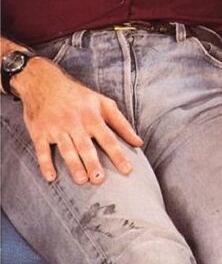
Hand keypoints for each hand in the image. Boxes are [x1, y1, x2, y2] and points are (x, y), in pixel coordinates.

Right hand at [13, 57, 142, 184]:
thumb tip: (138, 142)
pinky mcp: (40, 132)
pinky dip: (45, 164)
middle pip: (86, 146)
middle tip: (99, 179)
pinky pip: (42, 150)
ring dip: (73, 165)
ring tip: (81, 180)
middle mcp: (75, 123)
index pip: (108, 139)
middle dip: (92, 163)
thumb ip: (121, 123)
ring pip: (66, 149)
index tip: (127, 170)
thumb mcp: (103, 103)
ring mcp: (56, 128)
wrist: (44, 83)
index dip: (118, 155)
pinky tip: (51, 177)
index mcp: (92, 117)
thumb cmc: (78, 96)